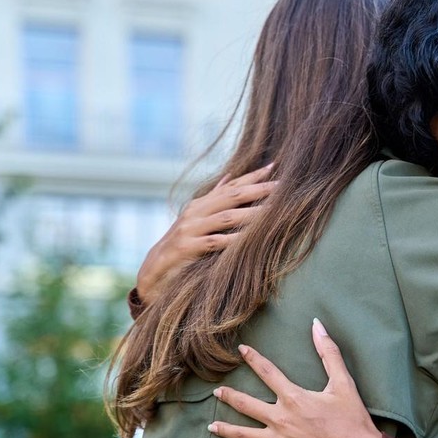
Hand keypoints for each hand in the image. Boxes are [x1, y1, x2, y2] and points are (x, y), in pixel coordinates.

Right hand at [135, 164, 276, 304]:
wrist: (154, 271)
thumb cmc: (183, 244)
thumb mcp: (197, 218)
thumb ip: (214, 199)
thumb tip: (230, 177)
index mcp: (201, 203)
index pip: (231, 185)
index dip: (253, 176)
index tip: (275, 167)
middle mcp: (195, 212)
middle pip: (232, 197)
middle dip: (259, 190)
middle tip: (282, 186)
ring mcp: (190, 229)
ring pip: (227, 218)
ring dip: (252, 213)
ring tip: (274, 210)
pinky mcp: (187, 247)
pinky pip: (215, 242)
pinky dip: (233, 239)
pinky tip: (250, 238)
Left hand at [208, 319, 382, 437]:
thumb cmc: (352, 419)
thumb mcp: (343, 382)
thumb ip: (328, 351)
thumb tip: (317, 325)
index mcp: (293, 397)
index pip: (267, 372)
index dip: (253, 358)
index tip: (241, 350)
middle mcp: (281, 419)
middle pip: (246, 405)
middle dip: (229, 396)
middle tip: (216, 391)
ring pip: (244, 435)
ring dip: (225, 429)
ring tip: (211, 426)